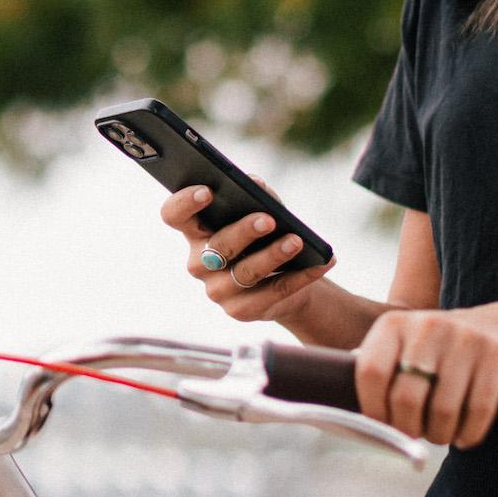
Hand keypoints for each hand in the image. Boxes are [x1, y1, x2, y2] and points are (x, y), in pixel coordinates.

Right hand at [160, 183, 334, 323]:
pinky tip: (323, 261)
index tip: (208, 190)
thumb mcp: (263, 207)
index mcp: (197, 230)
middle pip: (216, 246)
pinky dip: (302, 275)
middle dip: (243, 232)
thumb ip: (256, 193)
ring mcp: (218, 290)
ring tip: (297, 241)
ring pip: (244, 273)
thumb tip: (255, 185)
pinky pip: (274, 292)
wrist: (287, 273)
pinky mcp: (242, 311)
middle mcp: (199, 262)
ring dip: (273, 256)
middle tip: (268, 219)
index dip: (185, 203)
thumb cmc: (267, 231)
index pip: (174, 215)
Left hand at [355, 308, 497, 447]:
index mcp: (394, 324)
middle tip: (416, 431)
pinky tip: (463, 432)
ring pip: (443, 413)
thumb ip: (381, 377)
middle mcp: (428, 324)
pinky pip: (478, 413)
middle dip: (408, 430)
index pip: (371, 372)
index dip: (373, 410)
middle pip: (406, 399)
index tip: (383, 423)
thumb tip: (361, 425)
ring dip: (439, 435)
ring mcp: (464, 338)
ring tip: (440, 431)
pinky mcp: (495, 355)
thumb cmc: (437, 353)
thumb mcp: (403, 348)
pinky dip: (468, 434)